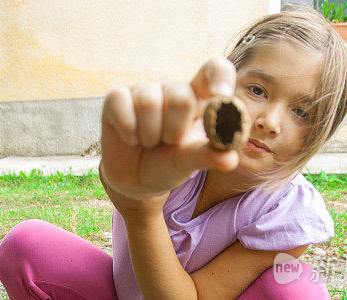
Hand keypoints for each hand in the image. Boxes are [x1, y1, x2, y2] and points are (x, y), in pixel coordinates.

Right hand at [100, 56, 240, 212]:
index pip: (214, 70)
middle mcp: (172, 90)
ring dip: (150, 133)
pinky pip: (121, 101)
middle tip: (169, 144)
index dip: (219, 77)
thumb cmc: (167, 165)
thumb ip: (208, 156)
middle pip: (180, 97)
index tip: (221, 96)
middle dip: (175, 131)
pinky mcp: (117, 98)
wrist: (134, 181)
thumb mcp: (189, 163)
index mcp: (198, 99)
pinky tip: (130, 138)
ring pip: (149, 101)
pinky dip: (128, 128)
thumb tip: (229, 158)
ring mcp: (143, 92)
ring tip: (149, 143)